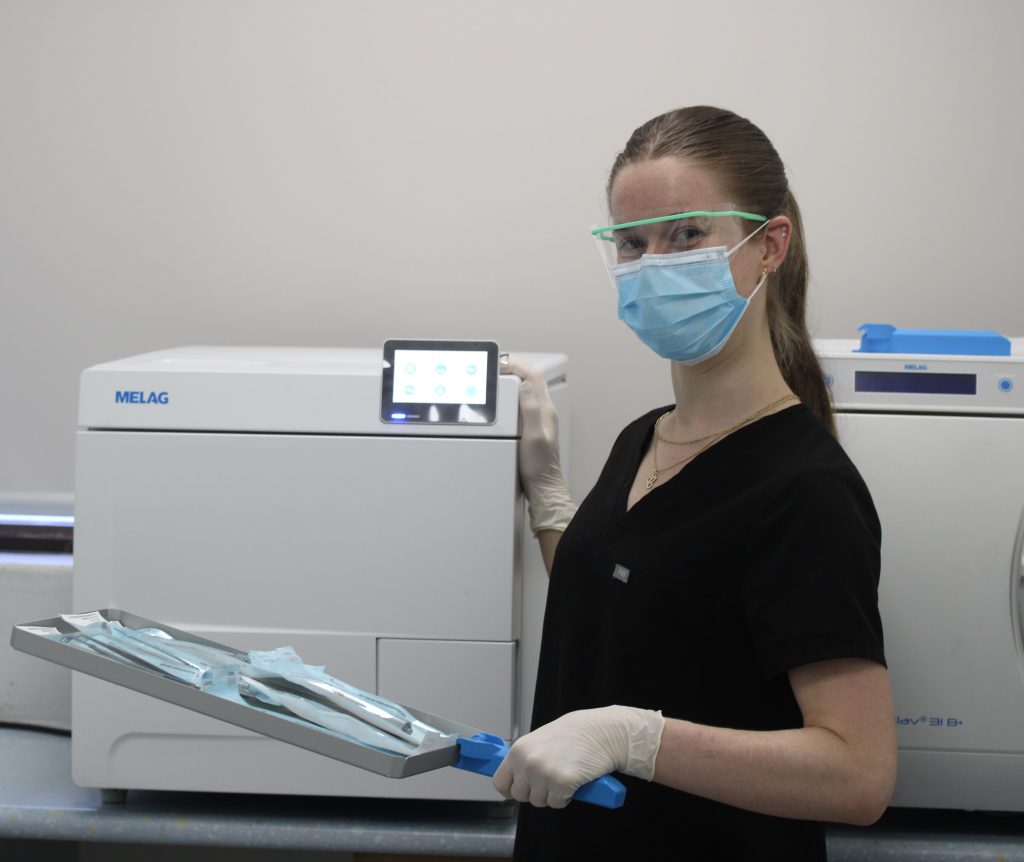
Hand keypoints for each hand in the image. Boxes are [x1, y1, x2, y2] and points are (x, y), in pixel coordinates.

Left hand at [492, 705, 663, 808]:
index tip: (521, 789)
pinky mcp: (561, 784)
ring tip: (563, 775)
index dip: (510, 789)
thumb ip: (525, 759)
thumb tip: (513, 780)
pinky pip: (557, 804)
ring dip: (551, 794)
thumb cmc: (571, 736)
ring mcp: (543, 774)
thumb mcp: (539, 742)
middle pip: (520, 796)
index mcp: (518, 750)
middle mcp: (526, 763)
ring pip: (539, 802)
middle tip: (550, 778)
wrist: (599, 732)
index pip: (500, 782)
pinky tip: (573, 780)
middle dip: (534, 792)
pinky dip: (566, 797)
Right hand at [501, 356, 575, 534]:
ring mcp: (539, 419)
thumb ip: (530, 410)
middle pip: (531, 380)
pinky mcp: (533, 427)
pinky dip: (512, 395)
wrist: (543, 487)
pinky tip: (502, 400)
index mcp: (545, 410)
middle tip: (496, 366)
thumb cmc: (539, 467)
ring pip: (527, 391)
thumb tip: (525, 386)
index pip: (534, 377)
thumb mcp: (533, 437)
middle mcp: (544, 412)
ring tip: (497, 377)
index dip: (518, 365)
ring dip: (513, 380)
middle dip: (514, 368)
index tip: (501, 362)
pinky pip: (523, 403)